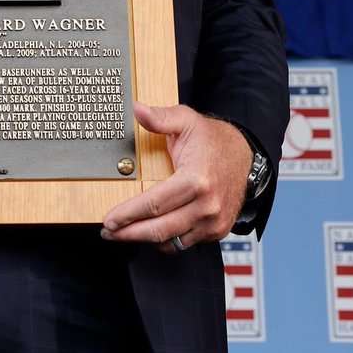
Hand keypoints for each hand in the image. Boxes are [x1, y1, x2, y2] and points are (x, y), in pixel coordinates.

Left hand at [100, 101, 251, 252]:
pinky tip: (149, 231)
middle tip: (108, 231)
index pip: (154, 203)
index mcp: (196, 179)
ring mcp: (213, 221)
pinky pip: (184, 243)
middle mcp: (207, 205)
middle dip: (128, 233)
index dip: (128, 214)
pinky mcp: (216, 231)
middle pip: (159, 228)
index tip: (109, 219)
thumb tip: (137, 109)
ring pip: (170, 241)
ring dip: (143, 239)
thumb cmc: (212, 140)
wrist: (244, 156)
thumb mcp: (185, 120)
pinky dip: (164, 240)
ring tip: (123, 232)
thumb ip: (159, 117)